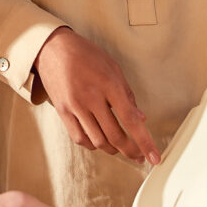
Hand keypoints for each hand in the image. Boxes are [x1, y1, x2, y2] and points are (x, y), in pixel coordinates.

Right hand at [33, 28, 160, 164]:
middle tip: (139, 157)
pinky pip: (79, 137)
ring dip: (112, 149)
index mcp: (108, 85)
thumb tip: (141, 119)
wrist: (53, 48)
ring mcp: (75, 106)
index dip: (144, 141)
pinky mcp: (62, 111)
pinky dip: (92, 144)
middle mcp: (91, 97)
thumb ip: (128, 95)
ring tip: (120, 148)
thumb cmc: (86, 55)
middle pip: (114, 135)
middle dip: (131, 151)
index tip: (154, 157)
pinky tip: (99, 141)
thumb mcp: (113, 68)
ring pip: (97, 141)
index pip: (130, 119)